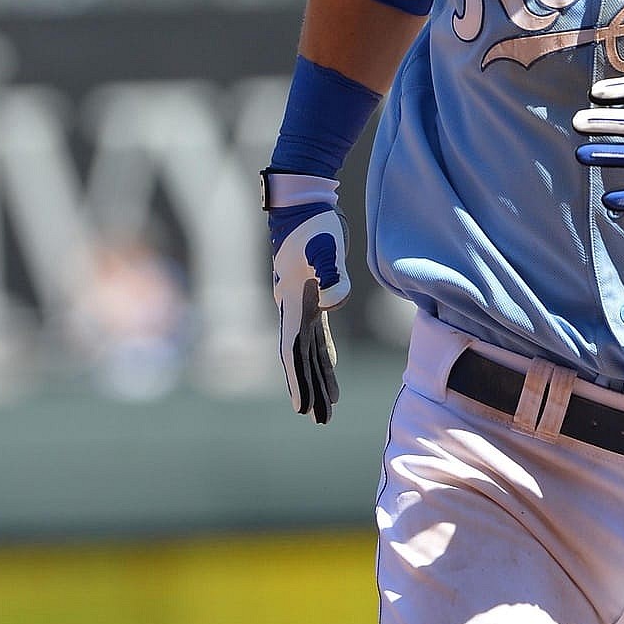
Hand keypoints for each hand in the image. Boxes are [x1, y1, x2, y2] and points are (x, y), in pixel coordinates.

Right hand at [263, 173, 350, 423]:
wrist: (304, 204)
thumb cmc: (313, 223)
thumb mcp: (325, 245)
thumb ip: (329, 273)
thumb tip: (330, 302)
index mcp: (293, 301)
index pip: (292, 350)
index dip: (297, 380)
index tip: (302, 406)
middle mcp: (293, 308)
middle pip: (300, 359)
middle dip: (310, 390)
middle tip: (319, 420)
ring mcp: (302, 304)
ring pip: (309, 351)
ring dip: (318, 379)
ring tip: (328, 407)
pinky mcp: (314, 297)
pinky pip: (318, 336)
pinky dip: (324, 356)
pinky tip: (331, 374)